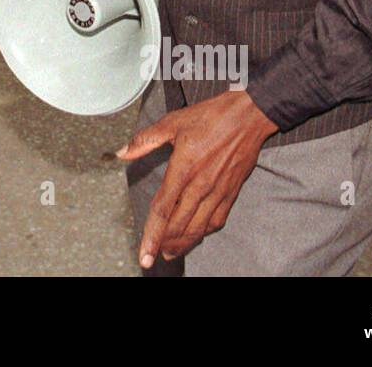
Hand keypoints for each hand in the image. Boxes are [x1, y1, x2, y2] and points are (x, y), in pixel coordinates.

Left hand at [118, 89, 278, 265]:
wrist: (249, 116)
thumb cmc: (211, 116)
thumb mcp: (173, 122)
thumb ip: (145, 140)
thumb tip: (122, 152)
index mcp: (184, 168)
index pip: (163, 210)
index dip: (152, 234)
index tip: (144, 254)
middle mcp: (201, 185)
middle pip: (179, 224)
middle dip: (164, 243)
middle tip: (152, 256)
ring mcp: (218, 191)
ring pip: (198, 227)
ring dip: (183, 243)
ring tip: (170, 252)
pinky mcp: (231, 192)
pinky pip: (217, 220)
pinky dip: (204, 231)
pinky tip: (196, 235)